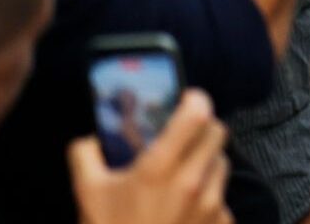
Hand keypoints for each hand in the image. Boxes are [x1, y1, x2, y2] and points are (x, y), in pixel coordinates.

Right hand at [67, 90, 230, 223]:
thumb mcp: (87, 194)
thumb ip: (86, 155)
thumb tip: (91, 137)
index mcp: (159, 169)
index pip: (196, 114)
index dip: (195, 99)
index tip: (187, 98)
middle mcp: (192, 182)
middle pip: (218, 132)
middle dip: (202, 127)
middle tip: (185, 133)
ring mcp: (212, 204)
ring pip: (222, 162)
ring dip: (206, 160)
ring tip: (182, 174)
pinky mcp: (223, 223)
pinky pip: (222, 194)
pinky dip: (209, 193)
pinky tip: (186, 207)